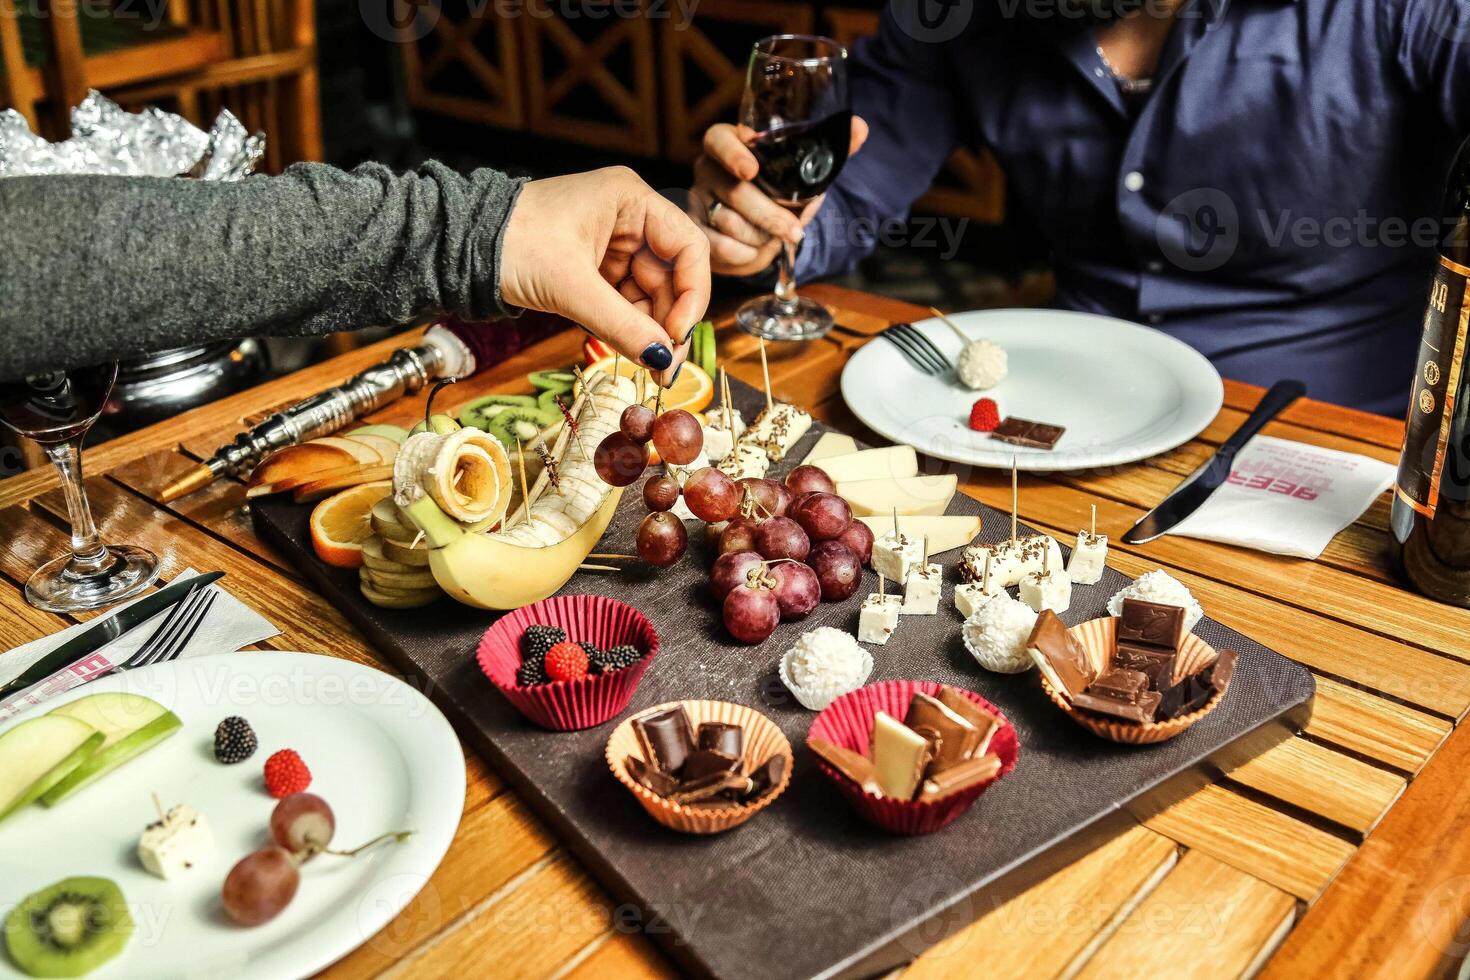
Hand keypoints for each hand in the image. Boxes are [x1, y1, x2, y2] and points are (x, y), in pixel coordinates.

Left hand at [500, 167, 709, 385]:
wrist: (460, 247)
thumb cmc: (511, 243)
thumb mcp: (570, 286)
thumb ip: (621, 323)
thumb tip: (662, 358)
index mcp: (631, 200)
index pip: (688, 247)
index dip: (692, 293)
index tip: (677, 334)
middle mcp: (630, 218)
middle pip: (672, 276)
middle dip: (669, 322)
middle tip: (665, 368)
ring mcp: (613, 245)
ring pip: (651, 294)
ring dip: (650, 330)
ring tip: (648, 366)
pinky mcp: (596, 269)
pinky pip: (626, 301)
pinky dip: (629, 327)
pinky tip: (629, 350)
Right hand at [688, 118, 868, 276]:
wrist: (759, 226)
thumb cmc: (779, 189)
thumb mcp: (804, 168)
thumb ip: (831, 148)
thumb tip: (860, 128)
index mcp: (729, 143)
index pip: (719, 139)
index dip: (733, 153)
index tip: (752, 170)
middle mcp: (707, 168)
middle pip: (732, 190)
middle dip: (767, 214)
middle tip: (793, 230)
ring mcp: (698, 200)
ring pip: (728, 222)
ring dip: (760, 236)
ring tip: (774, 237)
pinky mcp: (697, 232)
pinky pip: (721, 247)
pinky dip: (746, 254)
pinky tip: (756, 250)